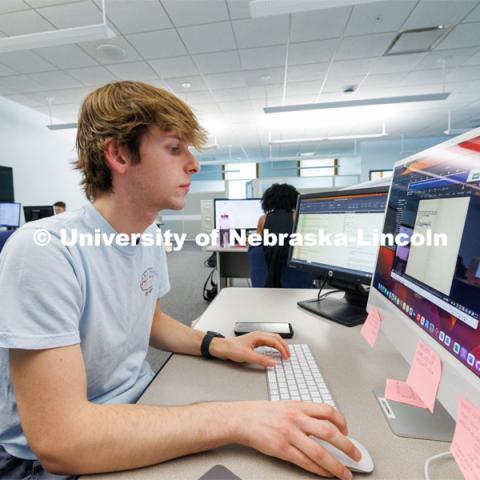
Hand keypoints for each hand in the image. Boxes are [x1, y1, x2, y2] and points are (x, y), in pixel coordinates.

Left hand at [210, 332, 289, 366]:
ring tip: (284, 353)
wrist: (223, 347)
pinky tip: (275, 351)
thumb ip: (261, 360)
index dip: (282, 349)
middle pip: (276, 338)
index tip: (286, 357)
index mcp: (258, 336)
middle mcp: (259, 335)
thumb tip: (273, 363)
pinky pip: (269, 341)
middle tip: (288, 355)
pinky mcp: (255, 341)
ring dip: (280, 345)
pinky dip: (275, 346)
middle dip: (284, 346)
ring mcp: (257, 337)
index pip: (275, 341)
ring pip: (273, 339)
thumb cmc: (233, 349)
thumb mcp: (248, 356)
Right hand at [232, 400, 359, 479]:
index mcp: (299, 405)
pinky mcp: (282, 448)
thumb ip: (305, 413)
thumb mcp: (287, 405)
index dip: (342, 422)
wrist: (243, 418)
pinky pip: (305, 462)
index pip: (328, 411)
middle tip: (356, 456)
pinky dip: (318, 470)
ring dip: (336, 465)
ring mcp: (290, 434)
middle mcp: (297, 418)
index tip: (347, 432)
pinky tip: (325, 474)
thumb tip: (324, 426)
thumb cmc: (263, 412)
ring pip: (320, 451)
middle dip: (347, 446)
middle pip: (329, 432)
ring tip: (345, 473)